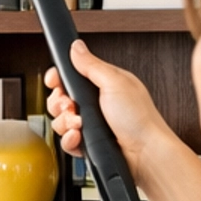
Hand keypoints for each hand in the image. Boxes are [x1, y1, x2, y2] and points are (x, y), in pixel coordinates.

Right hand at [44, 40, 165, 176]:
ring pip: (61, 121)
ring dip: (66, 123)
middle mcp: (96, 104)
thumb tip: (77, 47)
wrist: (146, 154)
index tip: (55, 82)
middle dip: (60, 103)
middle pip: (61, 99)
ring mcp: (91, 124)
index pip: (72, 76)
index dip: (59, 79)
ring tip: (79, 124)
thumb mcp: (115, 83)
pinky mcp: (88, 143)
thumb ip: (91, 65)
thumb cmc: (140, 119)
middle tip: (70, 106)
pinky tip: (79, 137)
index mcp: (103, 84)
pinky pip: (66, 141)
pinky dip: (70, 140)